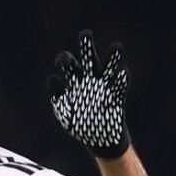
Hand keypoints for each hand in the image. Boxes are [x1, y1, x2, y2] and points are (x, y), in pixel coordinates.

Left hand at [49, 30, 130, 159]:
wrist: (98, 140)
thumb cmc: (79, 124)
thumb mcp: (63, 112)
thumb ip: (56, 95)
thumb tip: (53, 78)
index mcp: (74, 80)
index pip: (68, 62)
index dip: (64, 58)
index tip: (62, 64)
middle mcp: (90, 77)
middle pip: (88, 55)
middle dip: (87, 44)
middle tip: (85, 34)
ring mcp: (105, 84)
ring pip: (110, 63)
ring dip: (113, 55)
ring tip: (116, 48)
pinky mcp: (118, 94)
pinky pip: (122, 81)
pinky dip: (122, 78)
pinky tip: (121, 75)